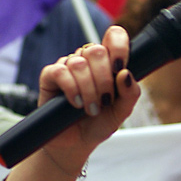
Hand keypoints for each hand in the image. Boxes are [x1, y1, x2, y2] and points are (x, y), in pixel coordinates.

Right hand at [36, 25, 139, 174]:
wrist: (76, 144)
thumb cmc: (98, 124)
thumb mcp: (121, 112)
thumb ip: (130, 94)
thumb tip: (125, 74)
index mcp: (107, 63)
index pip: (114, 36)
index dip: (119, 44)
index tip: (120, 67)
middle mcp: (87, 61)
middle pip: (96, 50)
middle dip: (104, 79)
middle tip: (104, 101)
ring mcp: (68, 66)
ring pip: (79, 62)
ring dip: (88, 89)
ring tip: (91, 108)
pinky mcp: (50, 76)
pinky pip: (61, 71)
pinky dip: (71, 88)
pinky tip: (75, 103)